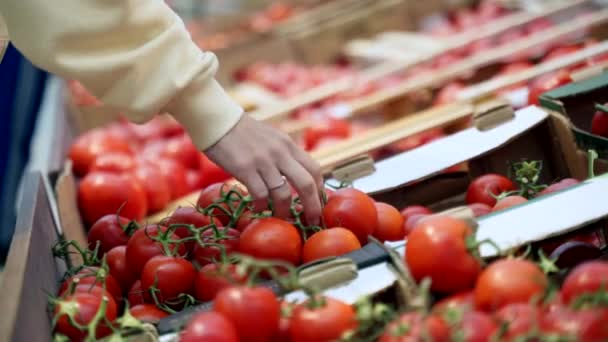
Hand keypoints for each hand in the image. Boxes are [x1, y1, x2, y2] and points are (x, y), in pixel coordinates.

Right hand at [205, 114, 322, 223]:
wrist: (219, 121)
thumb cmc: (243, 132)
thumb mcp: (272, 138)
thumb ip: (284, 155)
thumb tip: (296, 176)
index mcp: (288, 145)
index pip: (314, 169)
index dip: (320, 190)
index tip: (318, 204)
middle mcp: (280, 152)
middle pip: (306, 184)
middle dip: (312, 207)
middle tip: (311, 221)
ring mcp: (263, 161)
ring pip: (282, 194)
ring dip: (284, 211)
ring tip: (281, 218)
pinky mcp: (244, 168)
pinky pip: (260, 195)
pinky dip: (262, 206)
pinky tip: (259, 208)